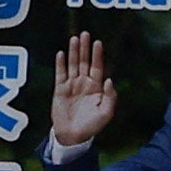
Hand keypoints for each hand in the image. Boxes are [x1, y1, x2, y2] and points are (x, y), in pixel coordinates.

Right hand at [48, 33, 114, 155]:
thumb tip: (110, 80)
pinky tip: (61, 53)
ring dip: (73, 52)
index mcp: (96, 87)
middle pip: (84, 61)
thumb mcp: (106, 113)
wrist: (73, 136)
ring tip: (74, 39)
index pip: (97, 67)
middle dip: (85, 48)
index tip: (98, 42)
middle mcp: (84, 83)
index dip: (97, 55)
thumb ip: (110, 97)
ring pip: (72, 65)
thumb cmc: (91, 126)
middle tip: (85, 34)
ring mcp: (71, 85)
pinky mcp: (60, 90)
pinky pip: (60, 74)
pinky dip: (60, 64)